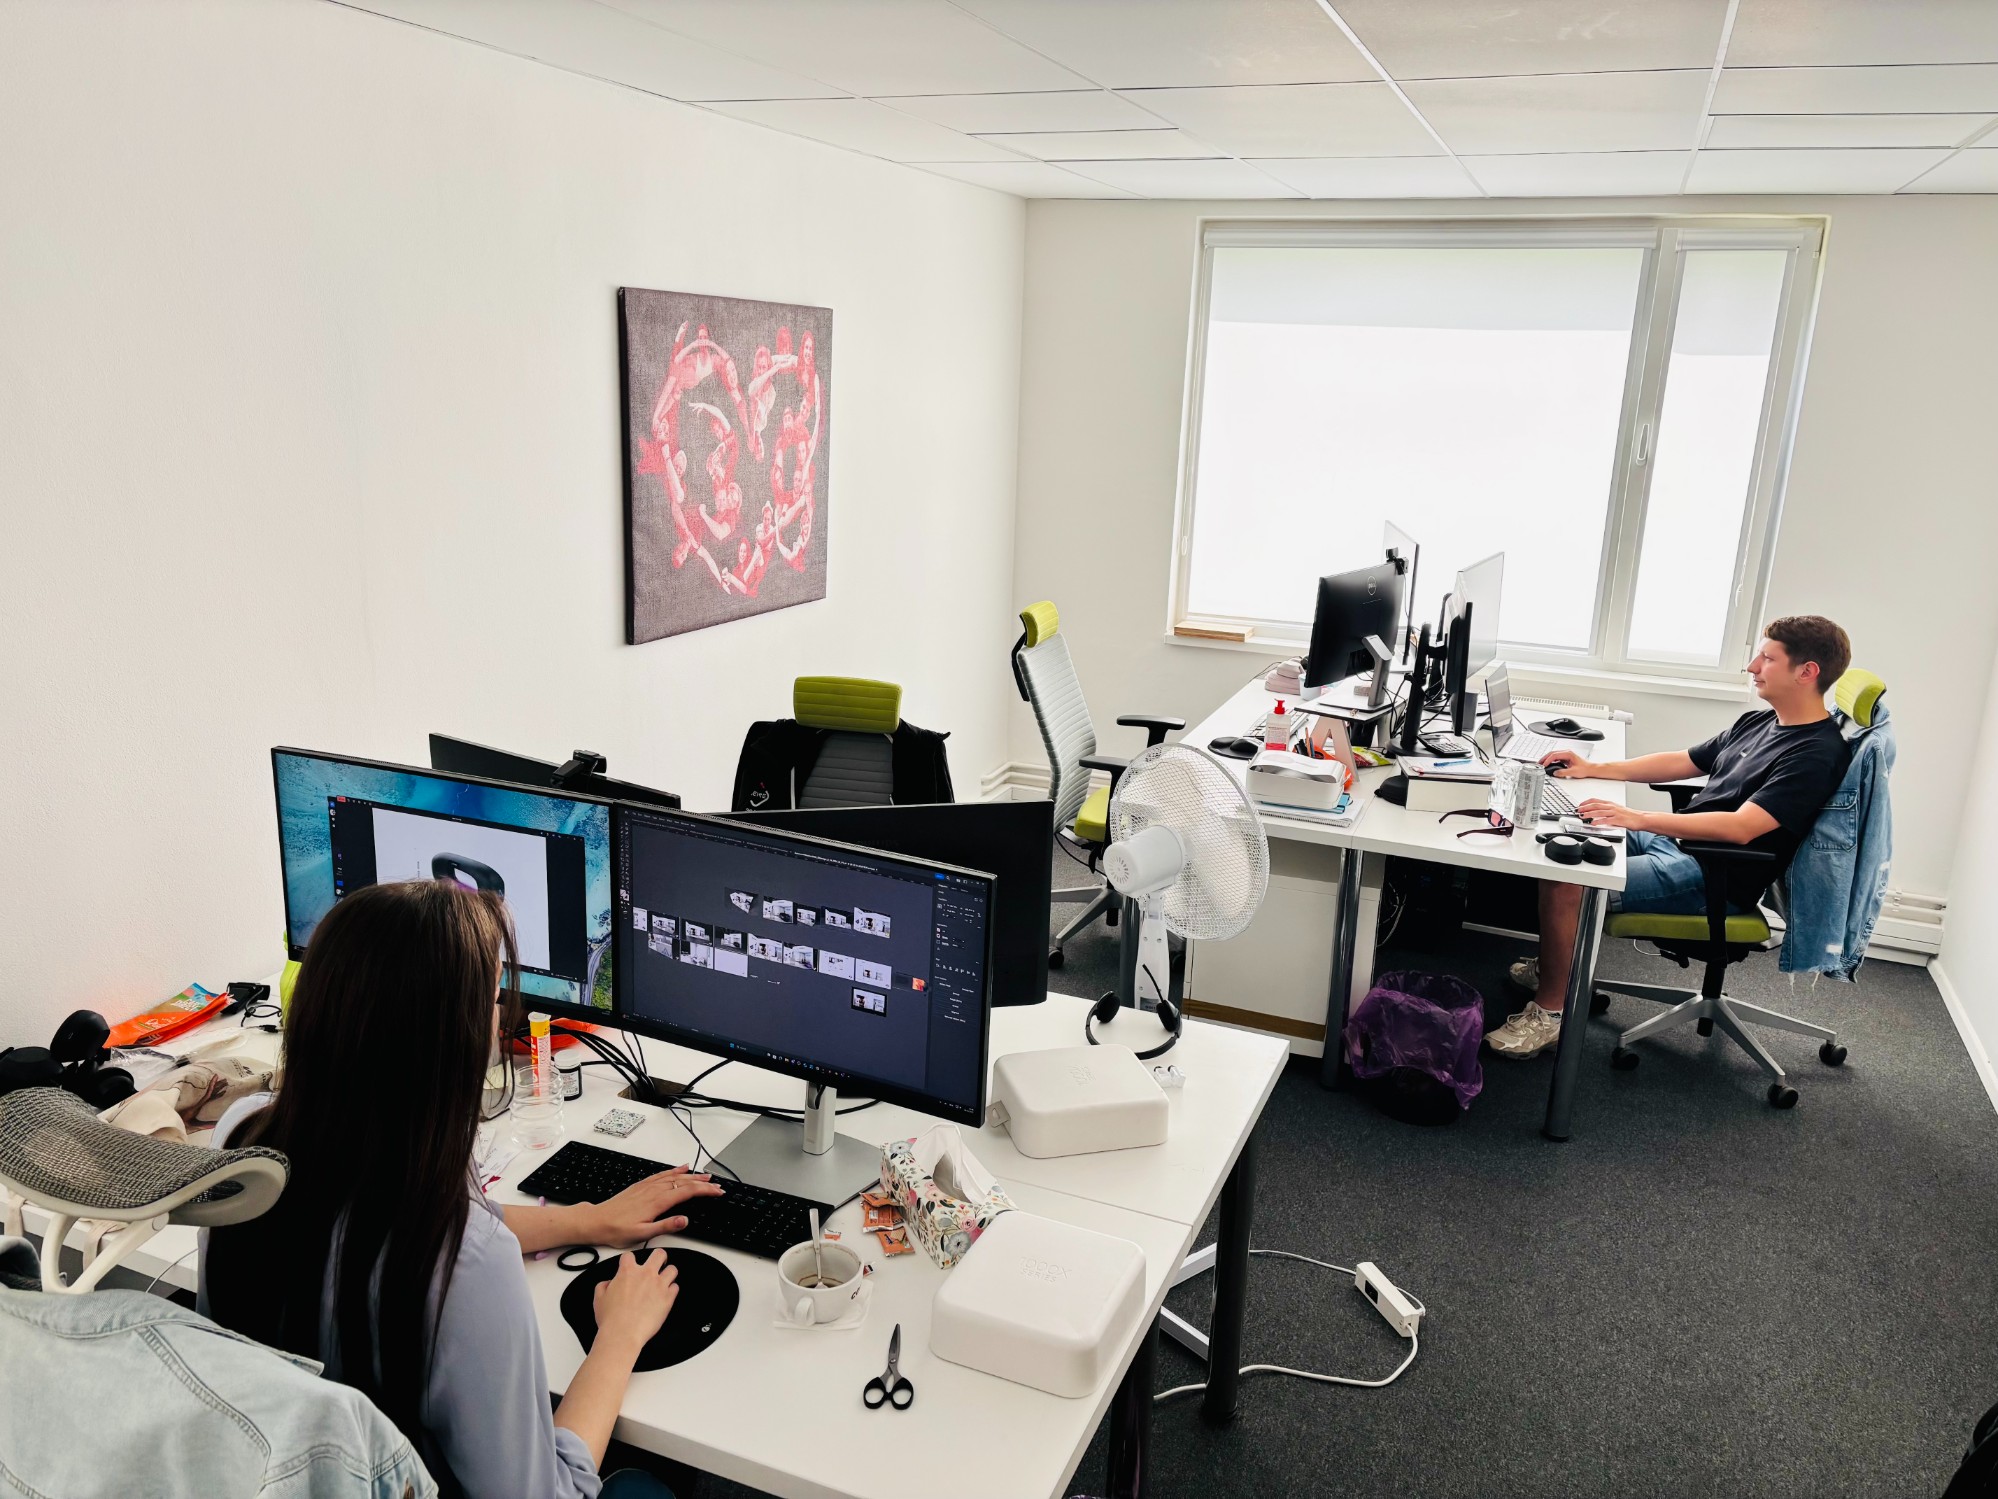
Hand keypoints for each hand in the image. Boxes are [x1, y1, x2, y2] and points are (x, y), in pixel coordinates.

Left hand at [580, 1167, 724, 1247]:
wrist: (597, 1221)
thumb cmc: (617, 1230)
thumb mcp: (642, 1234)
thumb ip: (665, 1226)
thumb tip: (684, 1220)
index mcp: (657, 1202)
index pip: (687, 1193)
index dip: (704, 1191)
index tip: (717, 1192)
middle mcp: (654, 1191)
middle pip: (683, 1183)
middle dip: (702, 1183)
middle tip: (717, 1185)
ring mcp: (647, 1186)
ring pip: (674, 1177)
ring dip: (691, 1176)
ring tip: (705, 1176)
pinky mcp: (641, 1185)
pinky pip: (662, 1174)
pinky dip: (674, 1170)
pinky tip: (680, 1168)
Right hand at [592, 1251, 678, 1358]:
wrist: (623, 1333)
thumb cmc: (612, 1319)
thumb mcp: (598, 1299)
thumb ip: (603, 1286)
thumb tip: (608, 1284)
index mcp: (628, 1272)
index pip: (630, 1256)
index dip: (629, 1260)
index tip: (630, 1265)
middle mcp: (646, 1275)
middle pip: (659, 1254)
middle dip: (659, 1257)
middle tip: (657, 1263)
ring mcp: (659, 1285)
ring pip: (672, 1269)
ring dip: (668, 1273)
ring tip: (664, 1279)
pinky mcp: (668, 1298)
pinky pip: (676, 1288)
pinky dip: (671, 1290)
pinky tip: (666, 1295)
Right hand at [1541, 751, 1591, 777]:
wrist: (1590, 769)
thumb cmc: (1585, 769)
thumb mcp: (1573, 772)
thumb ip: (1563, 772)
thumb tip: (1555, 773)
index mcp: (1568, 754)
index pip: (1554, 755)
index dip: (1548, 760)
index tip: (1544, 765)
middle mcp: (1566, 753)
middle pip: (1552, 753)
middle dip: (1544, 758)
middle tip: (1539, 763)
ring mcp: (1565, 755)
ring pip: (1553, 755)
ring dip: (1547, 759)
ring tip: (1541, 764)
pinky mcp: (1565, 758)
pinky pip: (1555, 758)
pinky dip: (1550, 761)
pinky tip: (1547, 764)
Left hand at [1575, 799, 1647, 830]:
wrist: (1641, 818)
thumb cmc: (1629, 815)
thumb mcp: (1616, 810)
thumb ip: (1607, 810)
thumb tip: (1596, 813)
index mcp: (1610, 804)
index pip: (1596, 800)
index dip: (1586, 802)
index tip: (1579, 805)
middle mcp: (1611, 807)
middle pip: (1595, 805)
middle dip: (1585, 807)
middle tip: (1578, 810)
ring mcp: (1615, 813)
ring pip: (1599, 812)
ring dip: (1589, 814)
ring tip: (1582, 816)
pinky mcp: (1618, 820)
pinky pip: (1606, 820)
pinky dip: (1598, 821)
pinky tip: (1593, 823)